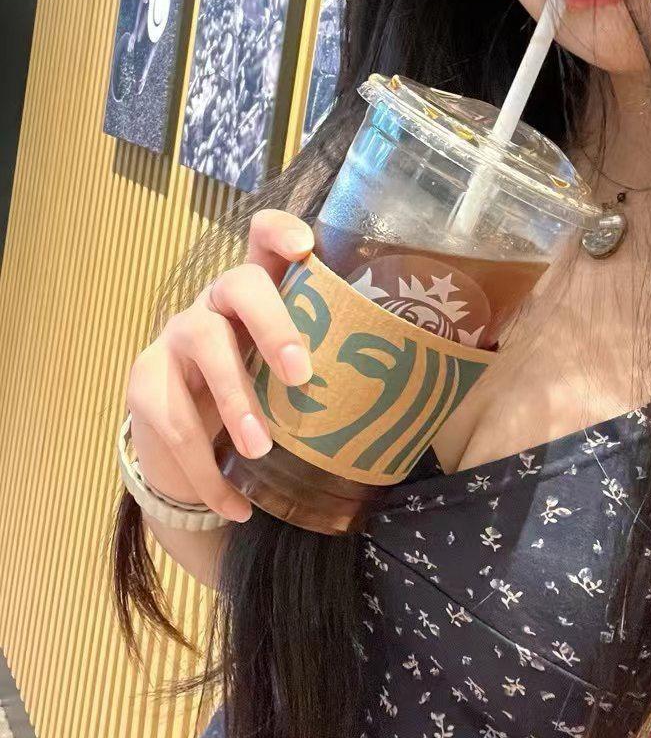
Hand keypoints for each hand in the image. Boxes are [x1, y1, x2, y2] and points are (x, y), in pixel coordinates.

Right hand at [125, 209, 315, 522]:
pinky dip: (206, 470)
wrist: (191, 456)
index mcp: (260, 293)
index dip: (279, 231)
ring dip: (235, 399)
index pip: (264, 240)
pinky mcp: (146, 381)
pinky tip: (234, 505)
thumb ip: (335, 371)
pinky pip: (173, 419)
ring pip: (202, 343)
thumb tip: (418, 393)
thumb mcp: (294, 381)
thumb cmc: (264, 403)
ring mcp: (177, 336)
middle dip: (272, 323)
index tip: (306, 245)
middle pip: (238, 284)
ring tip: (260, 449)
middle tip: (301, 374)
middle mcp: (215, 302)